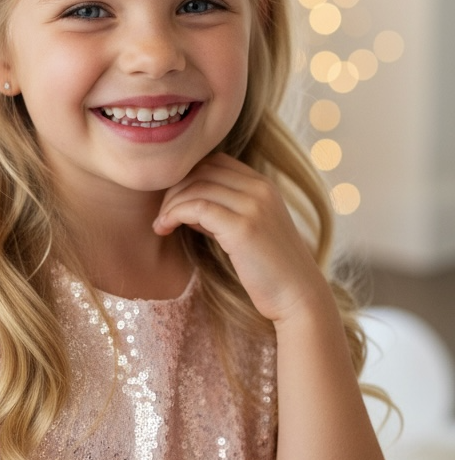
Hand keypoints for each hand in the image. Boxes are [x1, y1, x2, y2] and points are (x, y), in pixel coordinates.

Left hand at [153, 152, 329, 324]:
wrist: (298, 296)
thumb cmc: (268, 269)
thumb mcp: (244, 231)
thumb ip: (220, 213)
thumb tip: (185, 205)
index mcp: (263, 185)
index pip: (214, 162)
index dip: (188, 176)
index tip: (173, 201)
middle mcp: (260, 189)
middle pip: (202, 171)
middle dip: (174, 189)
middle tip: (162, 214)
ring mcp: (254, 205)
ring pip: (196, 187)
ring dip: (170, 204)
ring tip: (161, 224)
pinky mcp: (243, 227)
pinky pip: (197, 207)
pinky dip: (174, 214)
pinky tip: (165, 228)